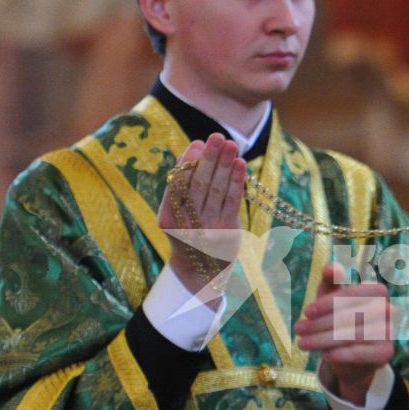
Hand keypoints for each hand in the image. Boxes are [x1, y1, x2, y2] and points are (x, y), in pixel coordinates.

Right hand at [159, 135, 246, 305]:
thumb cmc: (188, 233)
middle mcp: (186, 225)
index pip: (177, 186)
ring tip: (232, 145)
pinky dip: (237, 181)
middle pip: (198, 185)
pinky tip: (240, 164)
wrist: (200, 272)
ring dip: (225, 165)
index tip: (198, 143)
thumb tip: (194, 149)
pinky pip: (233, 202)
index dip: (188, 163)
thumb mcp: (177, 213)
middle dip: (209, 159)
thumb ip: (183, 184)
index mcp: (168, 219)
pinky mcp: (228, 232)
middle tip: (217, 136)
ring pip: (217, 191)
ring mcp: (208, 230)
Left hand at [295, 262, 393, 403]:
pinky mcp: (386, 352)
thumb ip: (331, 281)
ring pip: (353, 335)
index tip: (306, 312)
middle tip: (298, 329)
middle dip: (321, 323)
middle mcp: (388, 309)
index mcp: (377, 291)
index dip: (328, 303)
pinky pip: (361, 352)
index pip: (352, 294)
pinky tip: (324, 355)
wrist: (351, 357)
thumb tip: (331, 267)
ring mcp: (389, 331)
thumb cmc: (340, 320)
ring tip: (303, 343)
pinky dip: (340, 354)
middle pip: (351, 316)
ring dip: (324, 339)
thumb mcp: (331, 299)